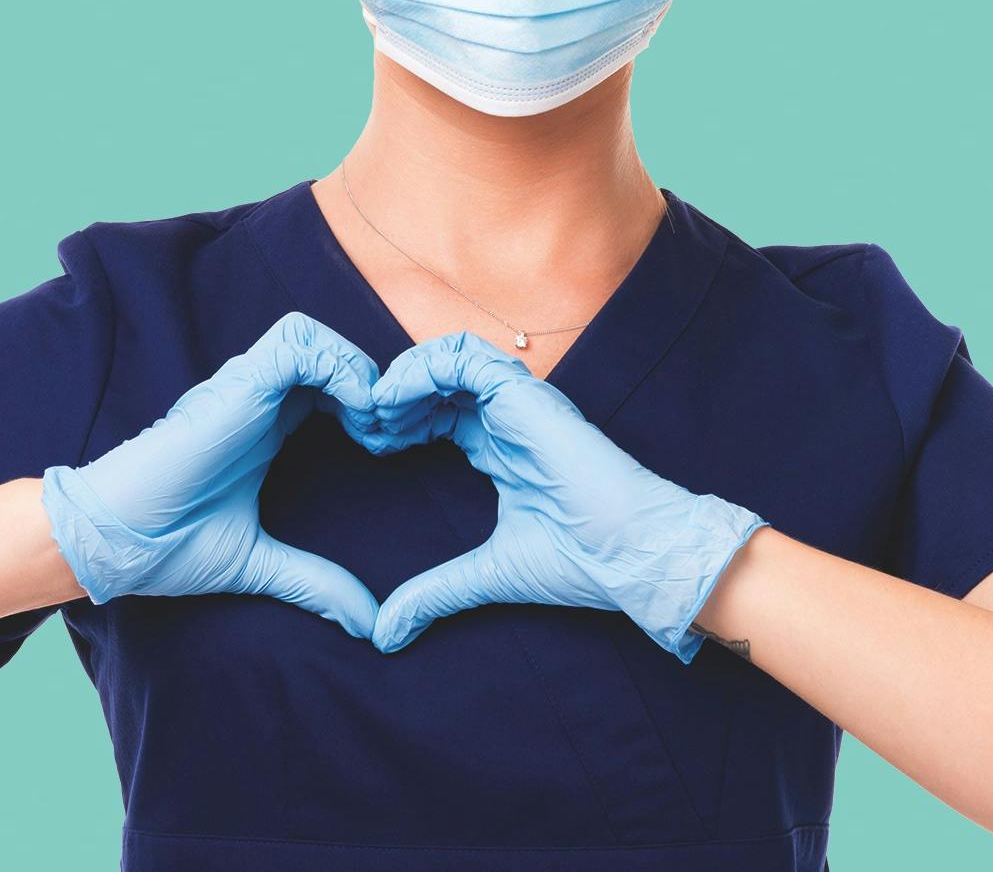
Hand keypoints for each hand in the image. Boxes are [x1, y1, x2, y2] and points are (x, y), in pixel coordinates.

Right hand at [39, 310, 384, 637]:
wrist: (114, 541)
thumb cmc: (167, 544)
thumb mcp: (261, 564)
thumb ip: (315, 583)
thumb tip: (366, 624)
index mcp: (264, 428)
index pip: (327, 386)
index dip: (366, 406)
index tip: (386, 451)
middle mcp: (256, 400)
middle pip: (327, 351)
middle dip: (372, 381)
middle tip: (390, 434)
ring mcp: (245, 389)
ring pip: (313, 336)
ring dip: (355, 368)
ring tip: (373, 422)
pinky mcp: (237, 386)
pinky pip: (298, 346)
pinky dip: (338, 369)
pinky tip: (356, 413)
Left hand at [361, 330, 768, 660]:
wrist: (631, 555)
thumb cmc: (580, 561)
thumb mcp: (487, 575)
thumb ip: (435, 593)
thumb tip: (385, 634)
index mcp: (503, 448)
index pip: (440, 414)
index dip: (399, 423)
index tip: (371, 448)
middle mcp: (509, 419)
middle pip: (437, 381)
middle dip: (392, 397)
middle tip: (361, 425)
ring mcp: (519, 403)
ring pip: (448, 357)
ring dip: (403, 377)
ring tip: (375, 410)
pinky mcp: (525, 394)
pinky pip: (464, 357)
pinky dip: (422, 369)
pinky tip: (394, 400)